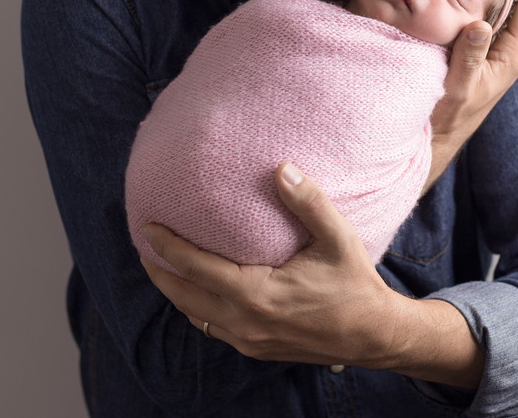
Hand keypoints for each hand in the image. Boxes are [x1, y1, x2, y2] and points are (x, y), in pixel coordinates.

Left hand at [139, 162, 406, 368]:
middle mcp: (246, 322)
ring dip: (174, 289)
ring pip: (194, 315)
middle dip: (158, 269)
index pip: (196, 268)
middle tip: (144, 242)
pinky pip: (212, 327)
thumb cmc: (356, 285)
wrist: (374, 336)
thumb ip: (308, 203)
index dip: (167, 246)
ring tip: (161, 263)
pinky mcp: (256, 349)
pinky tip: (196, 289)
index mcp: (258, 295)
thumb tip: (282, 168)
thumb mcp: (338, 239)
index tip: (148, 224)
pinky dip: (196, 306)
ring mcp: (249, 340)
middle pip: (183, 295)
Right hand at [426, 0, 517, 188]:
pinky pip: (488, 12)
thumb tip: (479, 26)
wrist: (438, 138)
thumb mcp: (459, 87)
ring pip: (504, 3)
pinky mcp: (480, 50)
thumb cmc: (449, 116)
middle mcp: (509, 47)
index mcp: (513, 53)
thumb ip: (469, 57)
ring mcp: (495, 48)